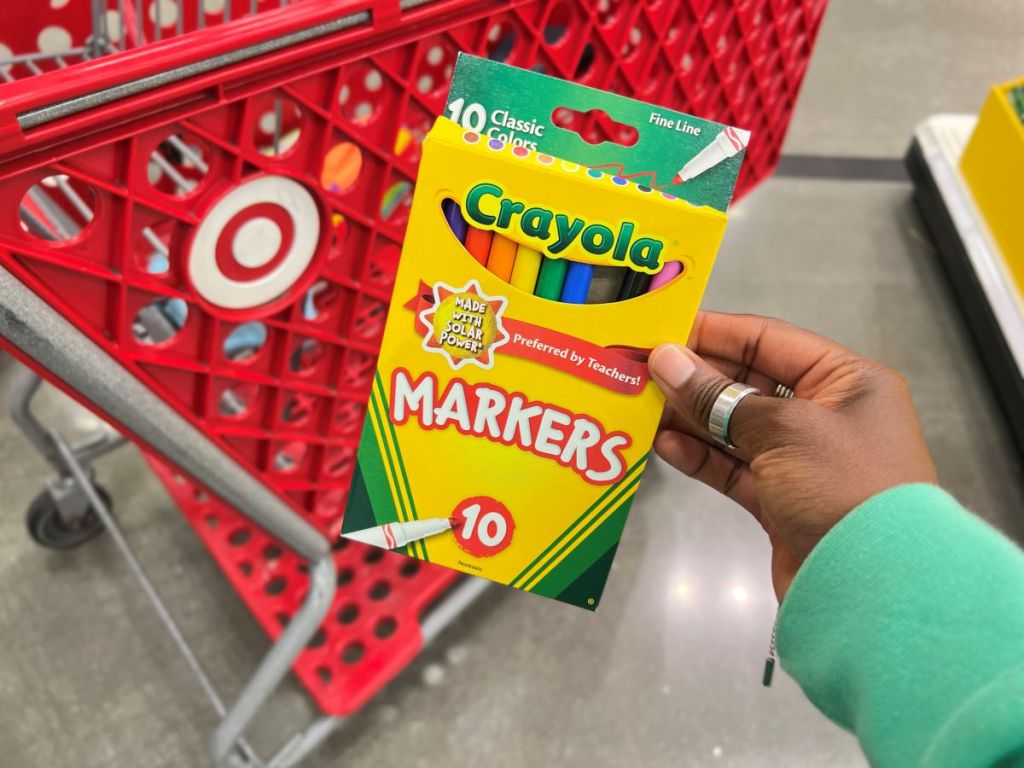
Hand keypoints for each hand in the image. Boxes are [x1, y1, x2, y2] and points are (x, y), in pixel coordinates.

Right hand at [648, 311, 936, 599]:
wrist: (876, 590)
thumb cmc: (843, 488)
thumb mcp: (784, 429)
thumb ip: (719, 395)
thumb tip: (666, 360)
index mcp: (846, 381)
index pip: (770, 341)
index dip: (715, 333)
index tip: (663, 331)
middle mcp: (827, 414)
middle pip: (749, 383)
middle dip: (697, 378)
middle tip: (642, 371)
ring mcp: (802, 461)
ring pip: (735, 427)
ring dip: (691, 417)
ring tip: (644, 406)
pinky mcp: (781, 501)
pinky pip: (733, 468)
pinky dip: (700, 456)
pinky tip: (664, 444)